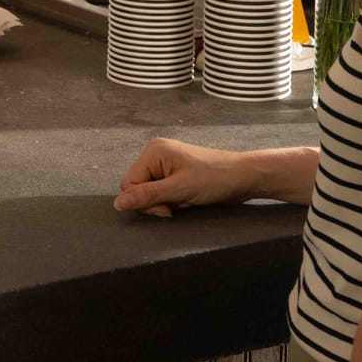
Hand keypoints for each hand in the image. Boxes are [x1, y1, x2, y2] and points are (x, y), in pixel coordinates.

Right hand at [114, 138, 257, 217]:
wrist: (244, 177)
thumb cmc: (215, 179)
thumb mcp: (179, 190)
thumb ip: (147, 195)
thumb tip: (118, 204)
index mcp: (154, 151)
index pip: (129, 183)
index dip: (143, 201)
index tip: (167, 209)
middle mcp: (156, 154)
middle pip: (137, 187)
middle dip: (154, 202)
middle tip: (175, 208)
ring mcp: (166, 163)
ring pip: (150, 192)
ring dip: (165, 202)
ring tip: (185, 200)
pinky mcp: (175, 173)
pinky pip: (162, 191)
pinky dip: (172, 200)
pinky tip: (186, 199)